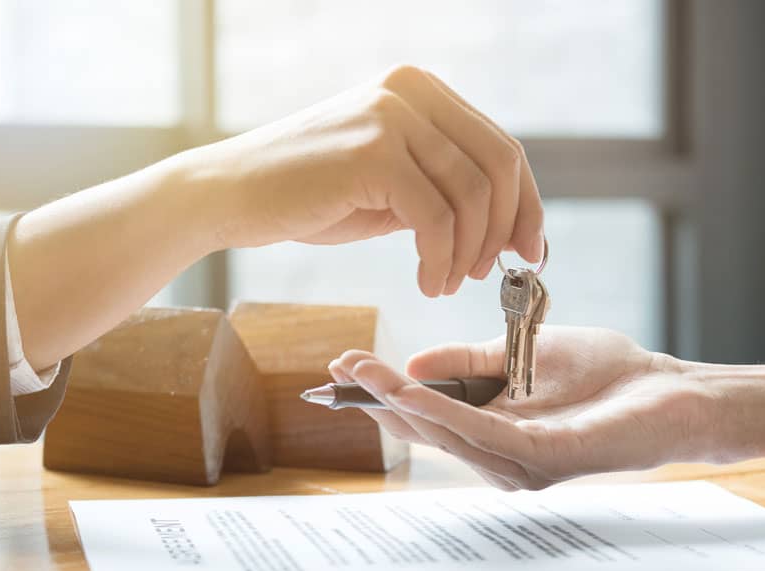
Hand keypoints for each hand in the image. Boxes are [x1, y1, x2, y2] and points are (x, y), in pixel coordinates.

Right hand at [195, 65, 543, 296]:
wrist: (234, 195)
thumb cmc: (312, 196)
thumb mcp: (391, 188)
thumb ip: (443, 192)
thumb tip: (504, 228)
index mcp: (422, 93)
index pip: (501, 148)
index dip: (526, 205)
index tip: (530, 252)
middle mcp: (412, 93)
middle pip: (499, 167)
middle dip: (504, 231)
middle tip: (488, 276)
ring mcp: (392, 116)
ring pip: (471, 196)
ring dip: (468, 254)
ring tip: (445, 284)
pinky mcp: (373, 152)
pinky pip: (436, 218)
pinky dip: (441, 260)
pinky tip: (427, 283)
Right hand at [329, 327, 715, 489]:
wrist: (666, 389)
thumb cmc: (601, 374)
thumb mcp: (519, 355)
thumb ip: (467, 363)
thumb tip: (412, 364)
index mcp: (489, 430)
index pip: (424, 417)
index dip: (382, 394)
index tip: (344, 366)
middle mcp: (495, 457)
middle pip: (424, 430)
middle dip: (378, 397)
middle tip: (340, 365)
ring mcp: (517, 466)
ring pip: (444, 434)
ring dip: (400, 402)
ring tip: (365, 372)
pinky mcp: (541, 461)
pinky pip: (480, 435)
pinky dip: (441, 413)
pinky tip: (410, 391)